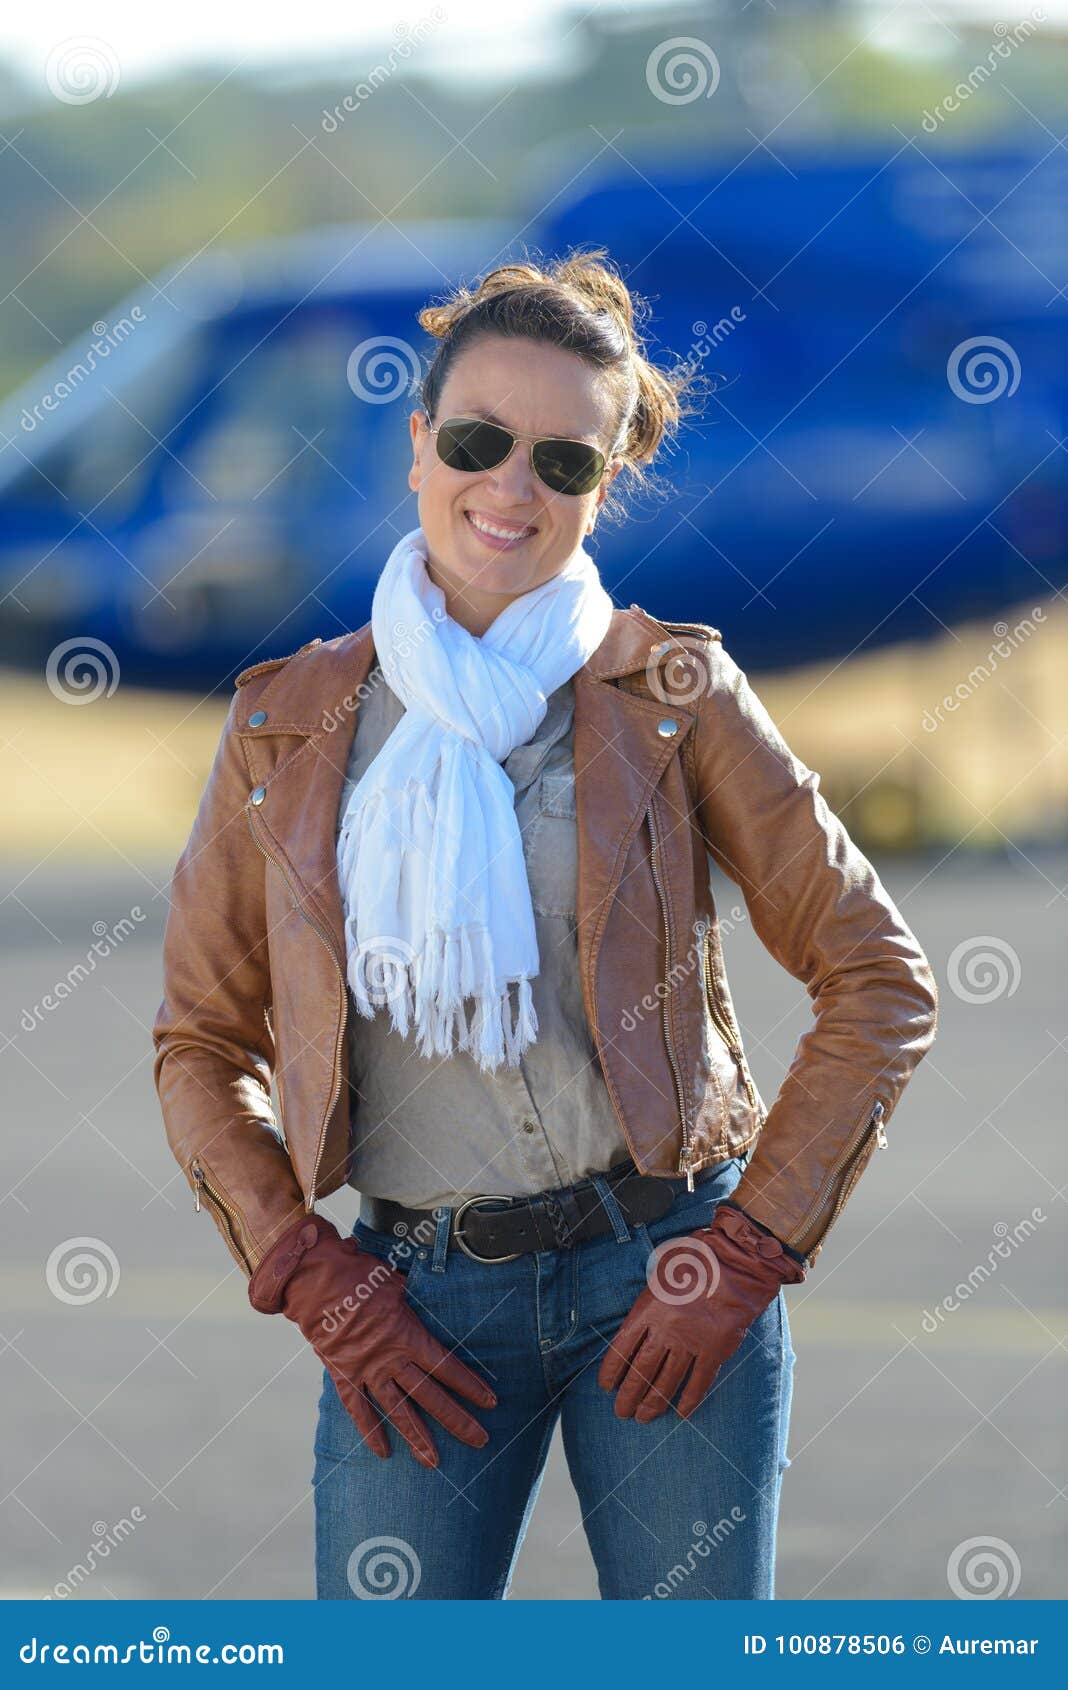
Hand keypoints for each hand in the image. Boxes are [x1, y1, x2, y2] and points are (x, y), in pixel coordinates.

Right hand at [248, 1215, 495, 1468]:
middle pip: (429, 1395)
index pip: (446, 1366)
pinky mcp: (344, 1375)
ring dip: (418, 1437)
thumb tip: (428, 1292)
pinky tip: (384, 1453)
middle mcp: (390, 1359)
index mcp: (407, 1335)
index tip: (489, 1403)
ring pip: (397, 1411)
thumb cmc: (358, 1274)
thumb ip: (413, 1297)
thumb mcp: (395, 1282)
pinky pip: (359, 1411)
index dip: (469, 1385)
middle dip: (457, 1420)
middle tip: (480, 1441)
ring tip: (434, 1463)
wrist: (314, 1280)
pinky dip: (370, 1432)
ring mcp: (366, 1370)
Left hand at [598, 1204, 805, 1422]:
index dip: (612, 1371)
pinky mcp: (714, 1352)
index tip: (606, 1386)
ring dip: (653, 1404)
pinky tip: (680, 1413)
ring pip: (666, 1383)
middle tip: (622, 1412)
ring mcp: (690, 1344)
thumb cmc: (696, 1261)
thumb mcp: (660, 1272)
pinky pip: (698, 1383)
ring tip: (643, 1417)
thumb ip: (649, 1298)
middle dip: (628, 1396)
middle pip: (640, 1372)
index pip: (621, 1349)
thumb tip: (641, 1317)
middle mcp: (665, 1331)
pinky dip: (689, 1400)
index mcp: (647, 1310)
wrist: (735, 1264)